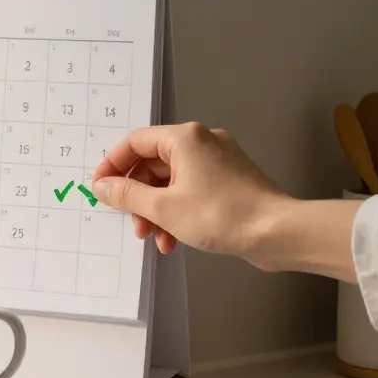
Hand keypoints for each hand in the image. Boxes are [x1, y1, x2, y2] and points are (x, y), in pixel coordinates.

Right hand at [91, 123, 290, 261]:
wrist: (278, 232)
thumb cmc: (219, 214)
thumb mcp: (163, 208)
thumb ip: (126, 195)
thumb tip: (101, 185)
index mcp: (184, 138)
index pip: (135, 142)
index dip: (112, 165)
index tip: (99, 189)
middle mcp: (201, 142)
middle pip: (153, 164)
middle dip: (137, 197)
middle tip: (131, 223)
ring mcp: (218, 161)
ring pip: (170, 181)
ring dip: (156, 211)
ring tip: (154, 238)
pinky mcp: (229, 181)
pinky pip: (190, 190)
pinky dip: (177, 212)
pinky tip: (174, 239)